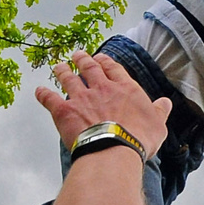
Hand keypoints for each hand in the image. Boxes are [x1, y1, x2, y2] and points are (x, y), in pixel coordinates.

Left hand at [34, 51, 172, 157]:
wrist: (114, 149)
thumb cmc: (138, 139)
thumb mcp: (158, 125)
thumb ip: (159, 111)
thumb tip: (165, 103)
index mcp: (125, 89)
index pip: (114, 69)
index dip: (106, 62)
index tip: (101, 58)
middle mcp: (102, 88)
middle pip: (90, 68)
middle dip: (83, 59)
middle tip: (77, 55)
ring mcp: (81, 98)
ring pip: (68, 78)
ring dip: (62, 70)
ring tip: (58, 65)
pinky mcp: (64, 111)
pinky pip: (50, 98)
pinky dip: (43, 94)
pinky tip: (38, 91)